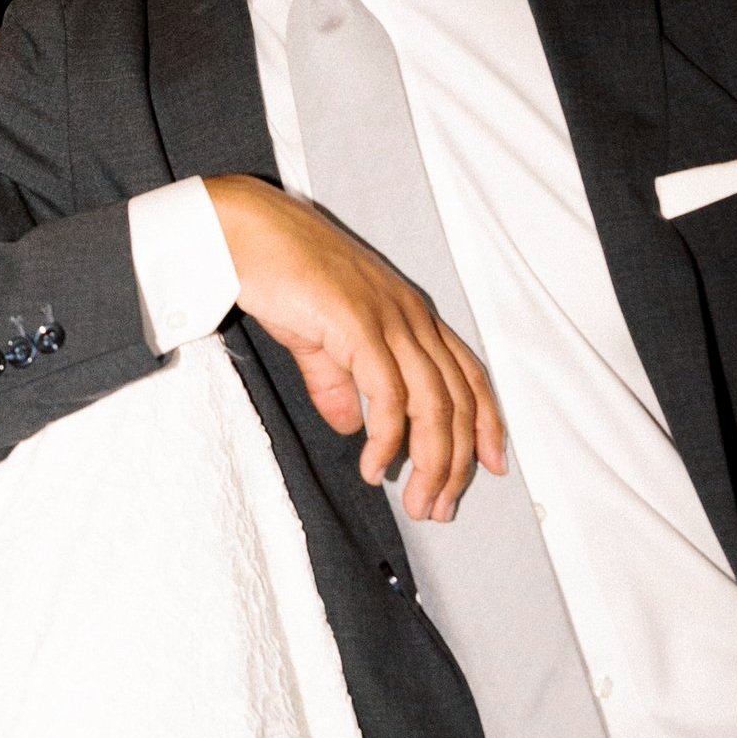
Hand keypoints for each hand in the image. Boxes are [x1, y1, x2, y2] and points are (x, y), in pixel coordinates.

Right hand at [205, 175, 505, 521]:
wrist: (246, 231)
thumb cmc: (278, 270)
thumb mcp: (318, 334)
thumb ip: (337, 381)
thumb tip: (349, 426)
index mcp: (409, 313)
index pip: (468, 374)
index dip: (486, 423)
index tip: (490, 466)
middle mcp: (411, 315)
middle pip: (457, 400)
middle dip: (456, 463)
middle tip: (439, 506)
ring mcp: (388, 318)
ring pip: (433, 404)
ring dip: (430, 462)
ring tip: (415, 501)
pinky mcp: (358, 325)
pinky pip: (388, 395)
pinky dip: (389, 439)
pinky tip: (375, 465)